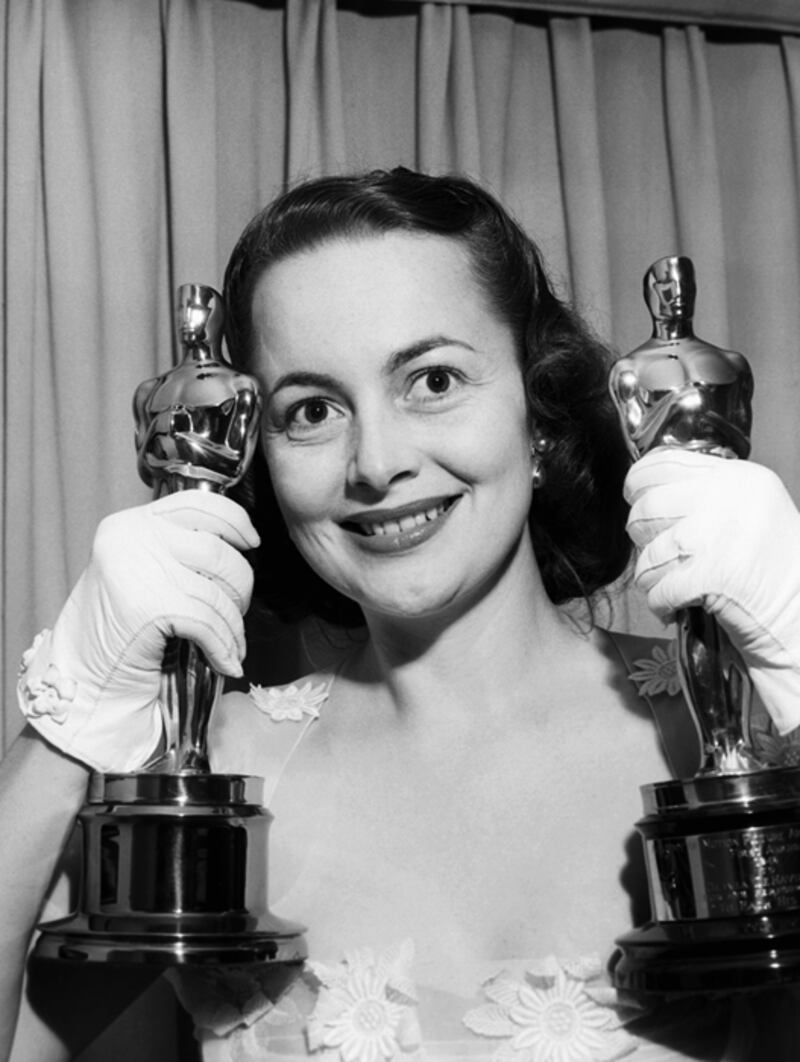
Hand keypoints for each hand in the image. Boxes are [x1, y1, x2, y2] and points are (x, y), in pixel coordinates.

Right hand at [17, 491, 258, 771]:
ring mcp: (139, 570)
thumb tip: (238, 545)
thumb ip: (177, 550)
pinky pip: (208, 624)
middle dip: (240, 586)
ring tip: (233, 644)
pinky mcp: (148, 607)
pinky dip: (224, 647)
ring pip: (218, 590)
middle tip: (236, 613)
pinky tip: (227, 663)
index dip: (234, 520)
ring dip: (234, 624)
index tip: (252, 542)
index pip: (197, 504)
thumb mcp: (142, 571)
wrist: (83, 678)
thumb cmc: (119, 629)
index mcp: (131, 523)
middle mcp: (132, 538)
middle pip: (218, 550)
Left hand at [624, 448, 799, 734]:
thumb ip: (704, 495)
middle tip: (659, 556)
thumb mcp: (750, 511)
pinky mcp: (712, 575)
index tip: (634, 499)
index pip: (663, 464)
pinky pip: (658, 588)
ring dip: (651, 577)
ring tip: (669, 587)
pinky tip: (673, 608)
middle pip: (647, 506)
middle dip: (642, 537)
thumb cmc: (774, 570)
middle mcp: (729, 497)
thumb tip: (645, 492)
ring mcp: (719, 535)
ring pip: (649, 552)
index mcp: (738, 476)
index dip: (637, 484)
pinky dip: (660, 604)